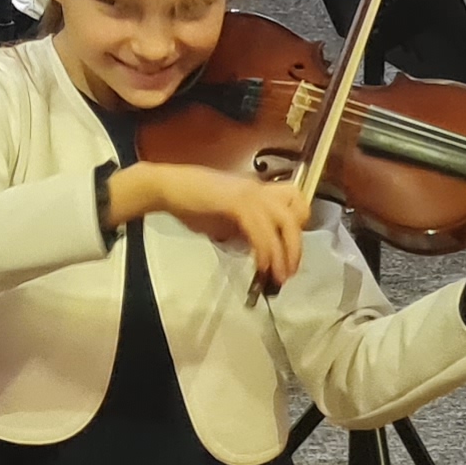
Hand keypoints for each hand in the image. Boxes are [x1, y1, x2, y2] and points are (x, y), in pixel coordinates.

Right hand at [113, 160, 305, 288]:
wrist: (167, 187)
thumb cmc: (191, 201)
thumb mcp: (224, 216)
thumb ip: (242, 228)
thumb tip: (254, 248)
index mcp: (257, 189)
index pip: (295, 199)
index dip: (298, 224)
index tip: (289, 248)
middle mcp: (258, 189)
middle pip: (295, 215)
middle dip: (295, 247)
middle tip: (290, 271)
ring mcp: (249, 193)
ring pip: (283, 223)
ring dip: (283, 254)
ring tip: (278, 277)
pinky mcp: (237, 203)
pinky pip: (260, 231)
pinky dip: (265, 251)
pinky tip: (261, 267)